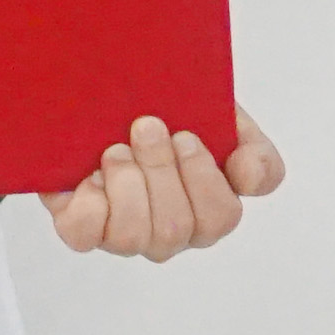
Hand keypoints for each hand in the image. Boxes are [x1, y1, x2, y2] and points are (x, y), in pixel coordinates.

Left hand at [42, 107, 281, 258]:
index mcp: (210, 203)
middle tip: (146, 126)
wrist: (100, 97)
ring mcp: (130, 234)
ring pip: (136, 236)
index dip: (205, 179)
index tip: (187, 136)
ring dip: (127, 184)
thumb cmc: (165, 109)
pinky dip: (89, 202)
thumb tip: (249, 177)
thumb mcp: (218, 113)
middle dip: (160, 169)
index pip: (225, 214)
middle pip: (181, 226)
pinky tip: (93, 175)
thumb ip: (251, 147)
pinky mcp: (84, 228)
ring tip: (116, 149)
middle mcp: (175, 228)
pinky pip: (85, 233)